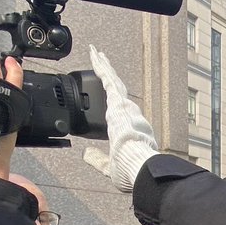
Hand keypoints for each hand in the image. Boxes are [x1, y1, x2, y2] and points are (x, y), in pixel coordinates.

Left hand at [85, 46, 157, 192]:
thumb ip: (97, 159)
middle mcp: (127, 115)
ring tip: (98, 55)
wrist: (139, 166)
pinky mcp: (117, 102)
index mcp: (126, 130)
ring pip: (112, 81)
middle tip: (103, 62)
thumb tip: (86, 154)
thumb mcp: (108, 166)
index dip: (112, 99)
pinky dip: (102, 67)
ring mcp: (123, 107)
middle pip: (116, 90)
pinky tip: (96, 55)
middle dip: (109, 76)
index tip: (109, 92)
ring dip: (104, 67)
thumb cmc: (130, 169)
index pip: (117, 110)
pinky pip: (108, 79)